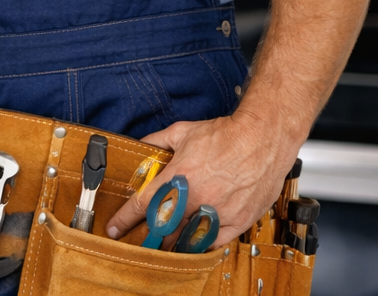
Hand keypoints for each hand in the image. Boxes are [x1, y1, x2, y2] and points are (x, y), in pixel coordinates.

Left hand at [104, 112, 297, 247]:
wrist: (263, 139)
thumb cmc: (225, 135)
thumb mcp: (182, 132)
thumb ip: (156, 141)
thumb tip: (140, 146)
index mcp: (178, 177)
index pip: (143, 204)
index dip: (124, 219)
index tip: (114, 228)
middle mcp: (196, 198)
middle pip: (163, 228)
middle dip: (149, 235)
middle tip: (141, 238)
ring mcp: (218, 212)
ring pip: (187, 240)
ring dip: (173, 244)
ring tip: (164, 244)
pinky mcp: (238, 221)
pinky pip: (214, 243)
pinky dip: (201, 245)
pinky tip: (193, 243)